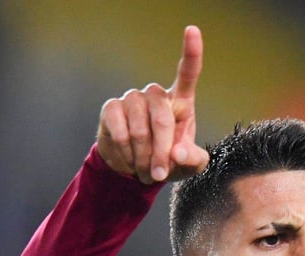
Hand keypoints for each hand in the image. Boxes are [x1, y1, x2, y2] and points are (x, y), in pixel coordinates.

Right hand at [97, 25, 208, 183]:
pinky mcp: (112, 109)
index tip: (192, 30)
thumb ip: (193, 160)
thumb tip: (177, 153)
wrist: (136, 170)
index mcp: (181, 102)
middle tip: (158, 175)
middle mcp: (156, 95)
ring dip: (143, 157)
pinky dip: (125, 153)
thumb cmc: (169, 162)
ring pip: (139, 128)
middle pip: (162, 117)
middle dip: (161, 151)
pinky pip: (118, 131)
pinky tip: (128, 160)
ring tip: (145, 171)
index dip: (191, 52)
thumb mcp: (189, 167)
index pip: (188, 72)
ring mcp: (133, 99)